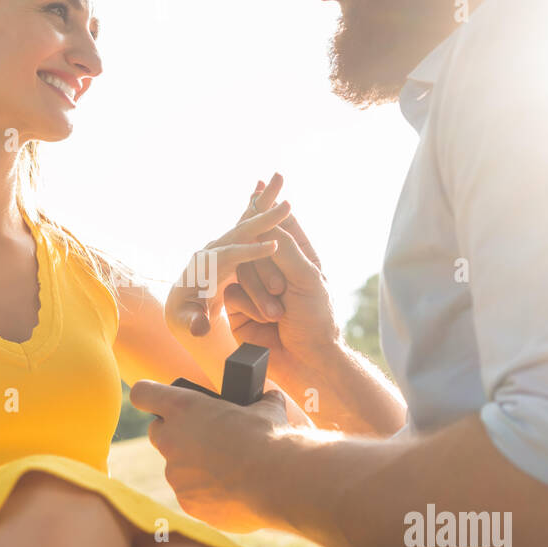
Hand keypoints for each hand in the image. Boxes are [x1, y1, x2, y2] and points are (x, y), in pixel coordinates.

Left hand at [129, 379, 290, 533]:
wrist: (279, 483)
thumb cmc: (271, 439)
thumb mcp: (267, 409)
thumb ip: (258, 402)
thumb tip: (270, 398)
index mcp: (183, 408)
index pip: (144, 394)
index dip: (149, 395)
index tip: (156, 400)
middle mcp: (171, 440)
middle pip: (157, 433)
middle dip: (175, 434)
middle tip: (203, 438)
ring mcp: (176, 475)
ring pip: (178, 469)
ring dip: (196, 468)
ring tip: (230, 471)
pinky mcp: (187, 503)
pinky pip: (194, 496)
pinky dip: (209, 495)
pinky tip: (235, 493)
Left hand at [165, 200, 292, 340]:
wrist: (183, 301)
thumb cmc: (189, 314)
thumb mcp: (190, 320)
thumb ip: (194, 323)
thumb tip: (198, 329)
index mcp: (205, 266)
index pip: (230, 256)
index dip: (250, 252)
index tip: (272, 246)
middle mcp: (213, 248)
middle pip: (238, 230)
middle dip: (262, 218)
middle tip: (286, 205)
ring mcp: (222, 243)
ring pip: (245, 219)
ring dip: (264, 202)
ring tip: (281, 183)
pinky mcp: (231, 243)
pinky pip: (249, 222)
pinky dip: (261, 206)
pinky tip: (275, 190)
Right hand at [225, 176, 341, 387]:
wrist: (304, 362)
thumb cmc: (316, 320)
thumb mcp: (306, 278)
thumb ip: (284, 248)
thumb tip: (265, 223)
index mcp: (299, 257)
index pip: (282, 224)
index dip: (270, 205)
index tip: (261, 184)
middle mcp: (275, 268)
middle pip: (256, 243)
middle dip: (263, 261)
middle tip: (269, 273)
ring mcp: (255, 286)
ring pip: (241, 268)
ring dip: (260, 291)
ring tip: (279, 313)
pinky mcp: (238, 306)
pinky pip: (232, 292)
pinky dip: (249, 304)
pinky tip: (267, 319)